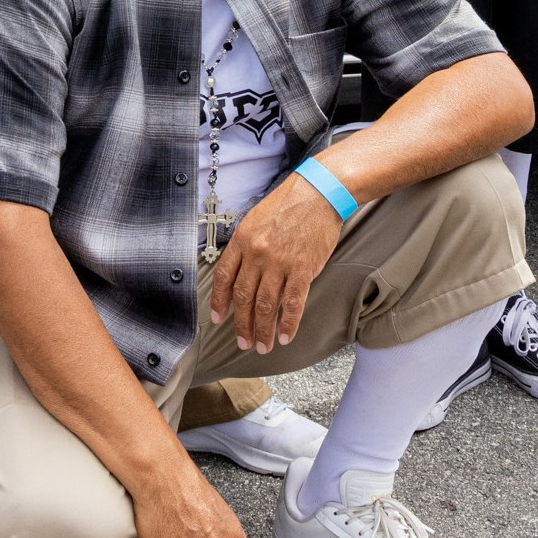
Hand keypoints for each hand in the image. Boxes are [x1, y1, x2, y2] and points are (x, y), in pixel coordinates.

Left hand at [210, 170, 343, 354]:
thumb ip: (247, 246)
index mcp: (243, 239)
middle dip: (241, 324)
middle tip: (242, 342)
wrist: (319, 192)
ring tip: (262, 346)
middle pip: (244, 297)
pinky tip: (286, 336)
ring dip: (263, 330)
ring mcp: (280, 262)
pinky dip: (288, 324)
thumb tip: (242, 274)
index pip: (224, 277)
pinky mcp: (303, 269)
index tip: (218, 318)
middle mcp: (257, 253)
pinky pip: (292, 304)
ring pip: (266, 305)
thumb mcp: (257, 219)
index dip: (219, 301)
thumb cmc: (289, 203)